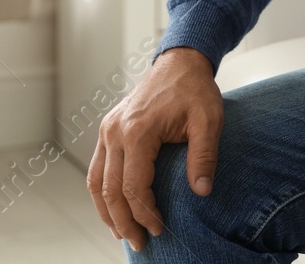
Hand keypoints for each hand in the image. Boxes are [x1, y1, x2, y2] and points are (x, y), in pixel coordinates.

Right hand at [88, 47, 222, 251]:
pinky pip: (96, 168)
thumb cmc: (195, 90)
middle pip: (110, 190)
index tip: (160, 229)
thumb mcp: (209, 120)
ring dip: (106, 212)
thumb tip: (202, 192)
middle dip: (124, 221)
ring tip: (122, 234)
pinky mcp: (108, 129)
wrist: (180, 62)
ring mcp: (108, 129)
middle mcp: (115, 131)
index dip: (145, 213)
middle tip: (140, 243)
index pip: (133, 186)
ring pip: (95, 181)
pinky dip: (102, 192)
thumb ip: (204, 156)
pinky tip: (114, 208)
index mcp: (137, 131)